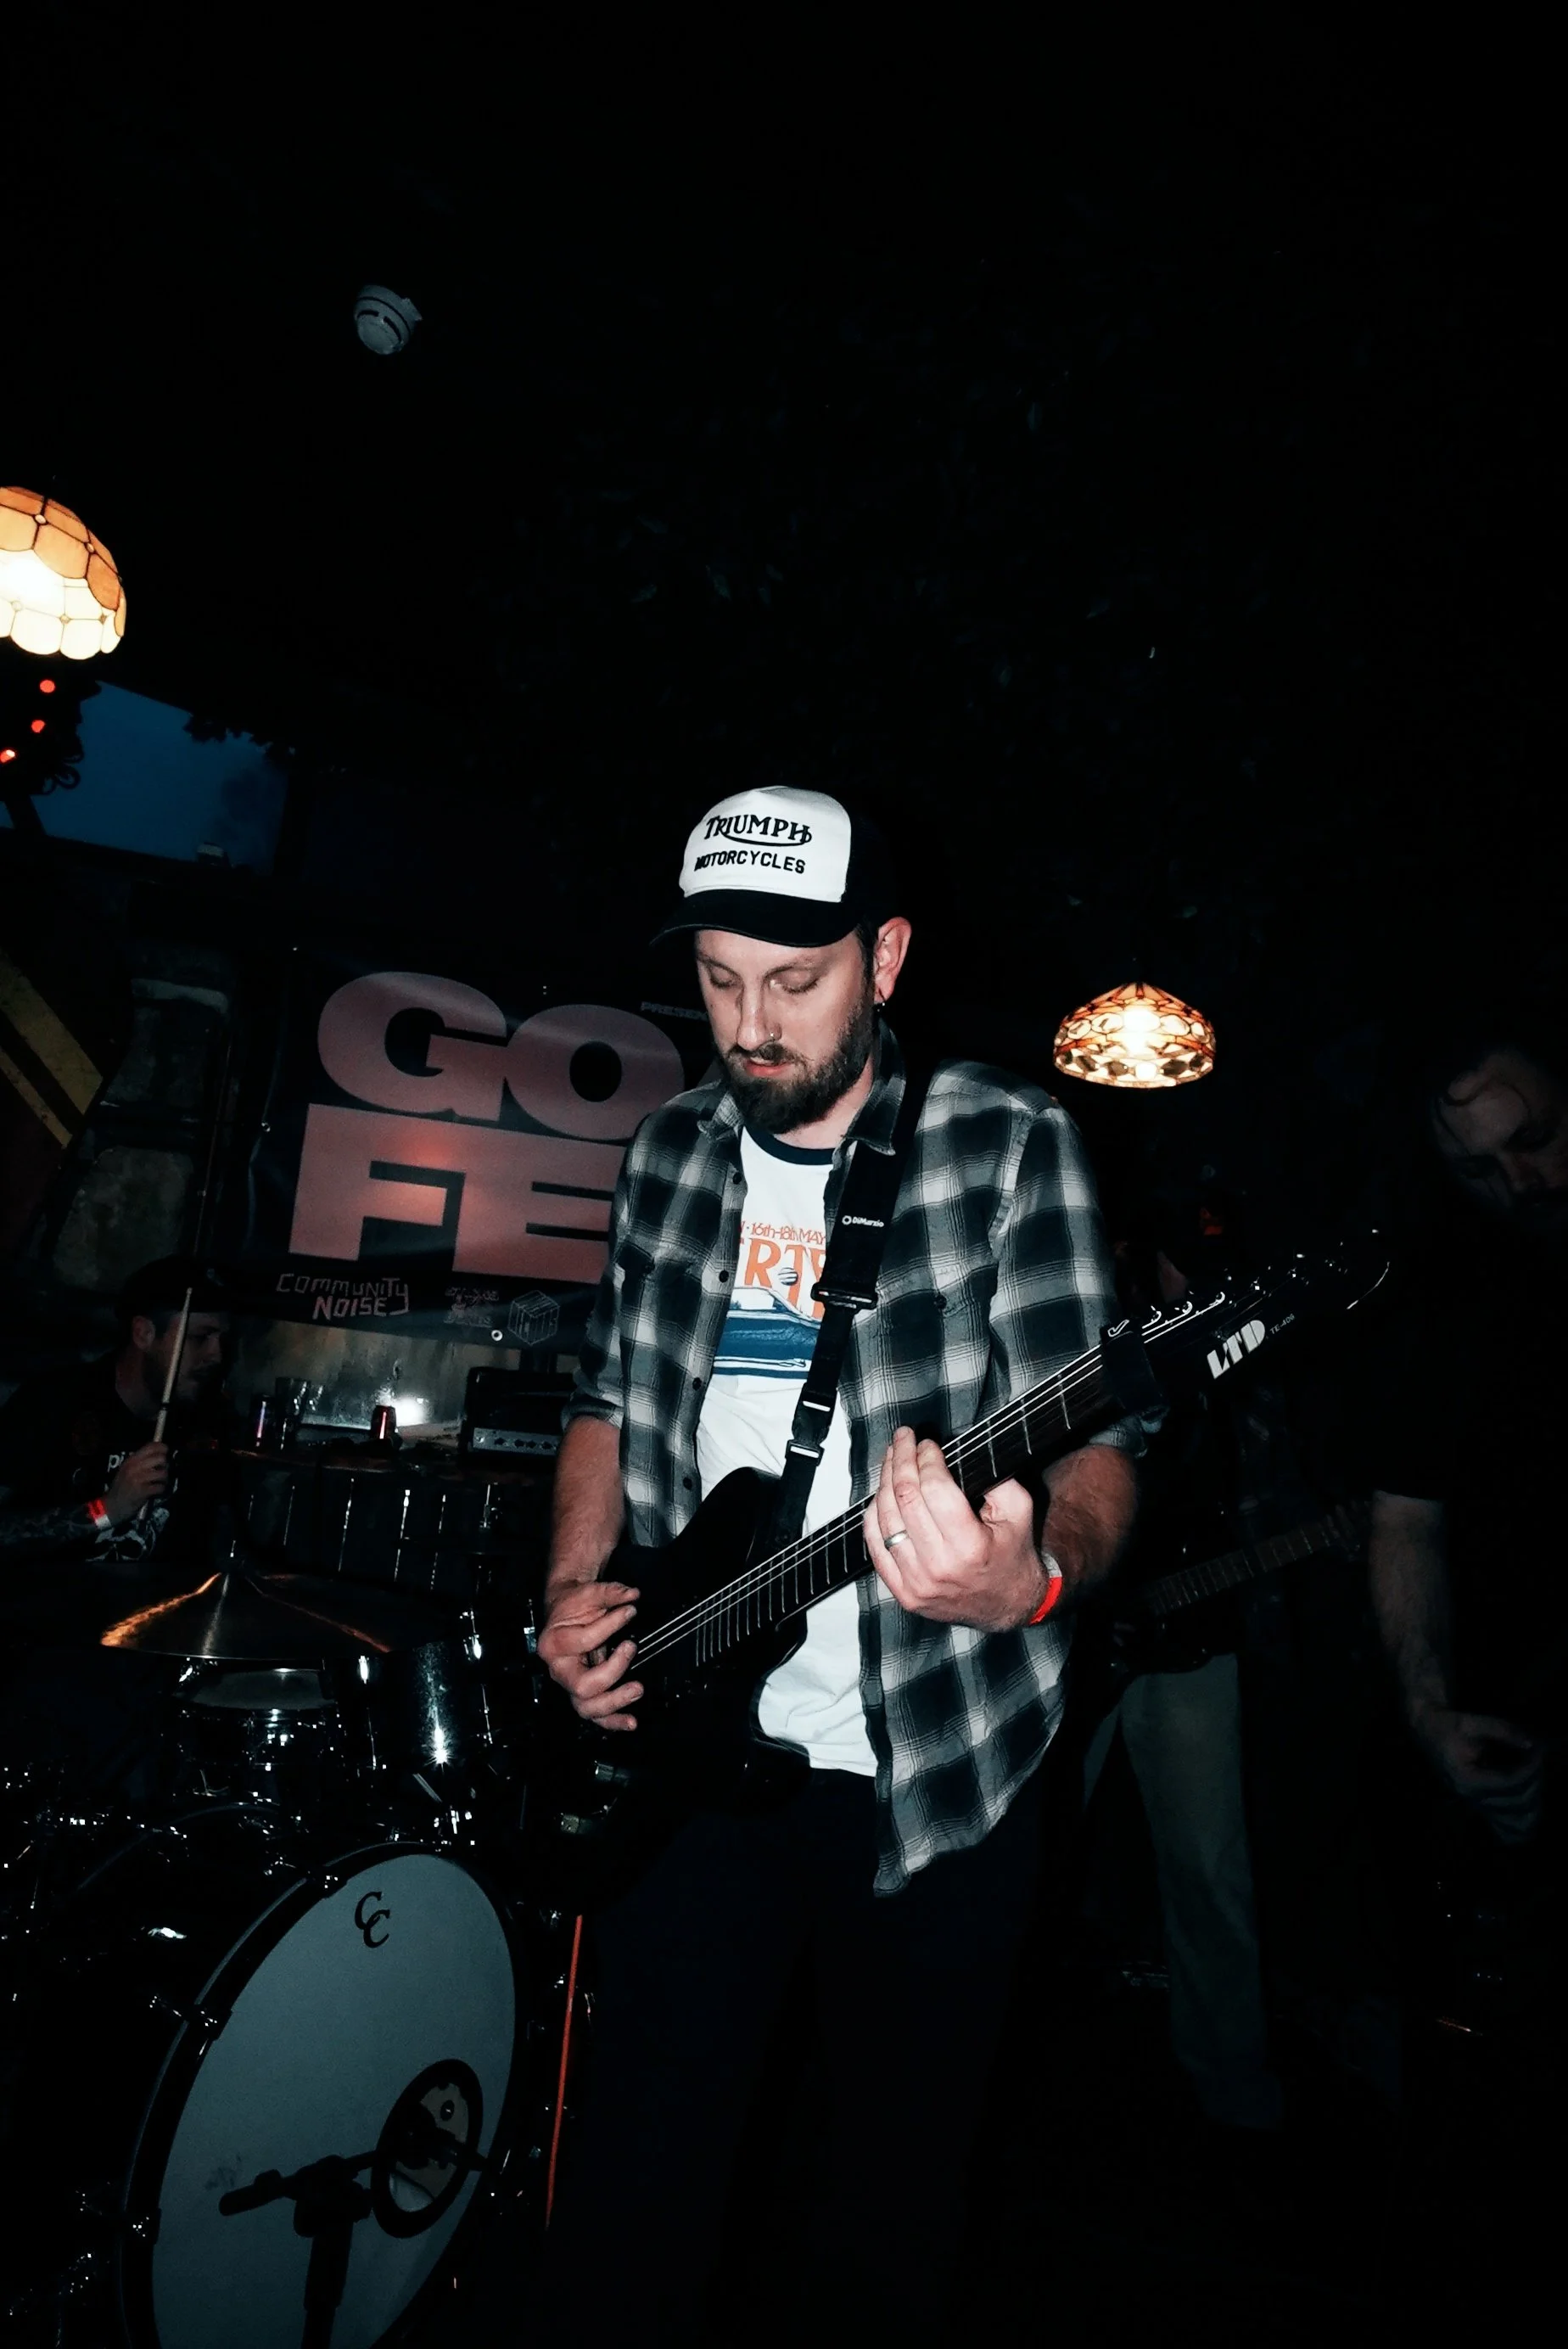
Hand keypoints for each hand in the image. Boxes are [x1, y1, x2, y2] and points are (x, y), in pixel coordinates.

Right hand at [102, 1443, 169, 1526]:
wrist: (111, 1506)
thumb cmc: (121, 1487)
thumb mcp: (126, 1470)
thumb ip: (140, 1461)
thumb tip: (158, 1453)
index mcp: (131, 1460)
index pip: (150, 1447)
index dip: (162, 1447)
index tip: (165, 1451)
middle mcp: (134, 1467)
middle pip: (160, 1458)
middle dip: (165, 1465)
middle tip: (161, 1471)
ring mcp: (138, 1479)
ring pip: (163, 1473)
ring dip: (164, 1479)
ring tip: (159, 1482)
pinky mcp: (142, 1491)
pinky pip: (160, 1487)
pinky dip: (161, 1489)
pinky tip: (156, 1491)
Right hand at [538, 1578, 643, 1729]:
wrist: (565, 1613)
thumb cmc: (573, 1606)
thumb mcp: (589, 1593)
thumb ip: (611, 1592)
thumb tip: (631, 1595)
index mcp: (553, 1644)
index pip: (583, 1641)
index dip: (610, 1625)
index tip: (629, 1612)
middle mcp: (558, 1669)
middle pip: (582, 1685)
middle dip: (612, 1672)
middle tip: (630, 1649)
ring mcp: (569, 1684)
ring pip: (587, 1707)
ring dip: (614, 1702)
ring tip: (637, 1689)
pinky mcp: (582, 1694)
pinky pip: (595, 1714)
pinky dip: (613, 1721)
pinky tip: (631, 1721)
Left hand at [862, 1427, 1048, 1629]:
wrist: (1008, 1605)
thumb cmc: (1012, 1555)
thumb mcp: (1019, 1511)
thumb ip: (995, 1479)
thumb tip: (957, 1451)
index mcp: (970, 1546)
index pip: (935, 1488)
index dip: (927, 1458)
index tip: (927, 1444)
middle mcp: (939, 1566)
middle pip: (906, 1498)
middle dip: (902, 1460)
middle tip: (903, 1440)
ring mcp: (917, 1583)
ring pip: (885, 1519)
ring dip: (885, 1482)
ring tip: (891, 1460)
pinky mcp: (903, 1593)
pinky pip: (876, 1546)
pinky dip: (874, 1516)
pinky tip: (881, 1495)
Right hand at [1411, 1705, 1544, 1843]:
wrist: (1427, 1731)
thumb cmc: (1447, 1725)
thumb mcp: (1471, 1721)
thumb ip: (1503, 1731)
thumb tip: (1534, 1744)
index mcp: (1466, 1779)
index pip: (1509, 1783)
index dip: (1529, 1768)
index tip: (1538, 1750)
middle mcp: (1471, 1797)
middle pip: (1517, 1801)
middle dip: (1534, 1779)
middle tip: (1537, 1757)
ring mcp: (1476, 1803)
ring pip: (1516, 1820)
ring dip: (1534, 1800)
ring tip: (1536, 1776)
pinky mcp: (1481, 1804)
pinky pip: (1505, 1827)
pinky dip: (1523, 1824)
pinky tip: (1533, 1812)